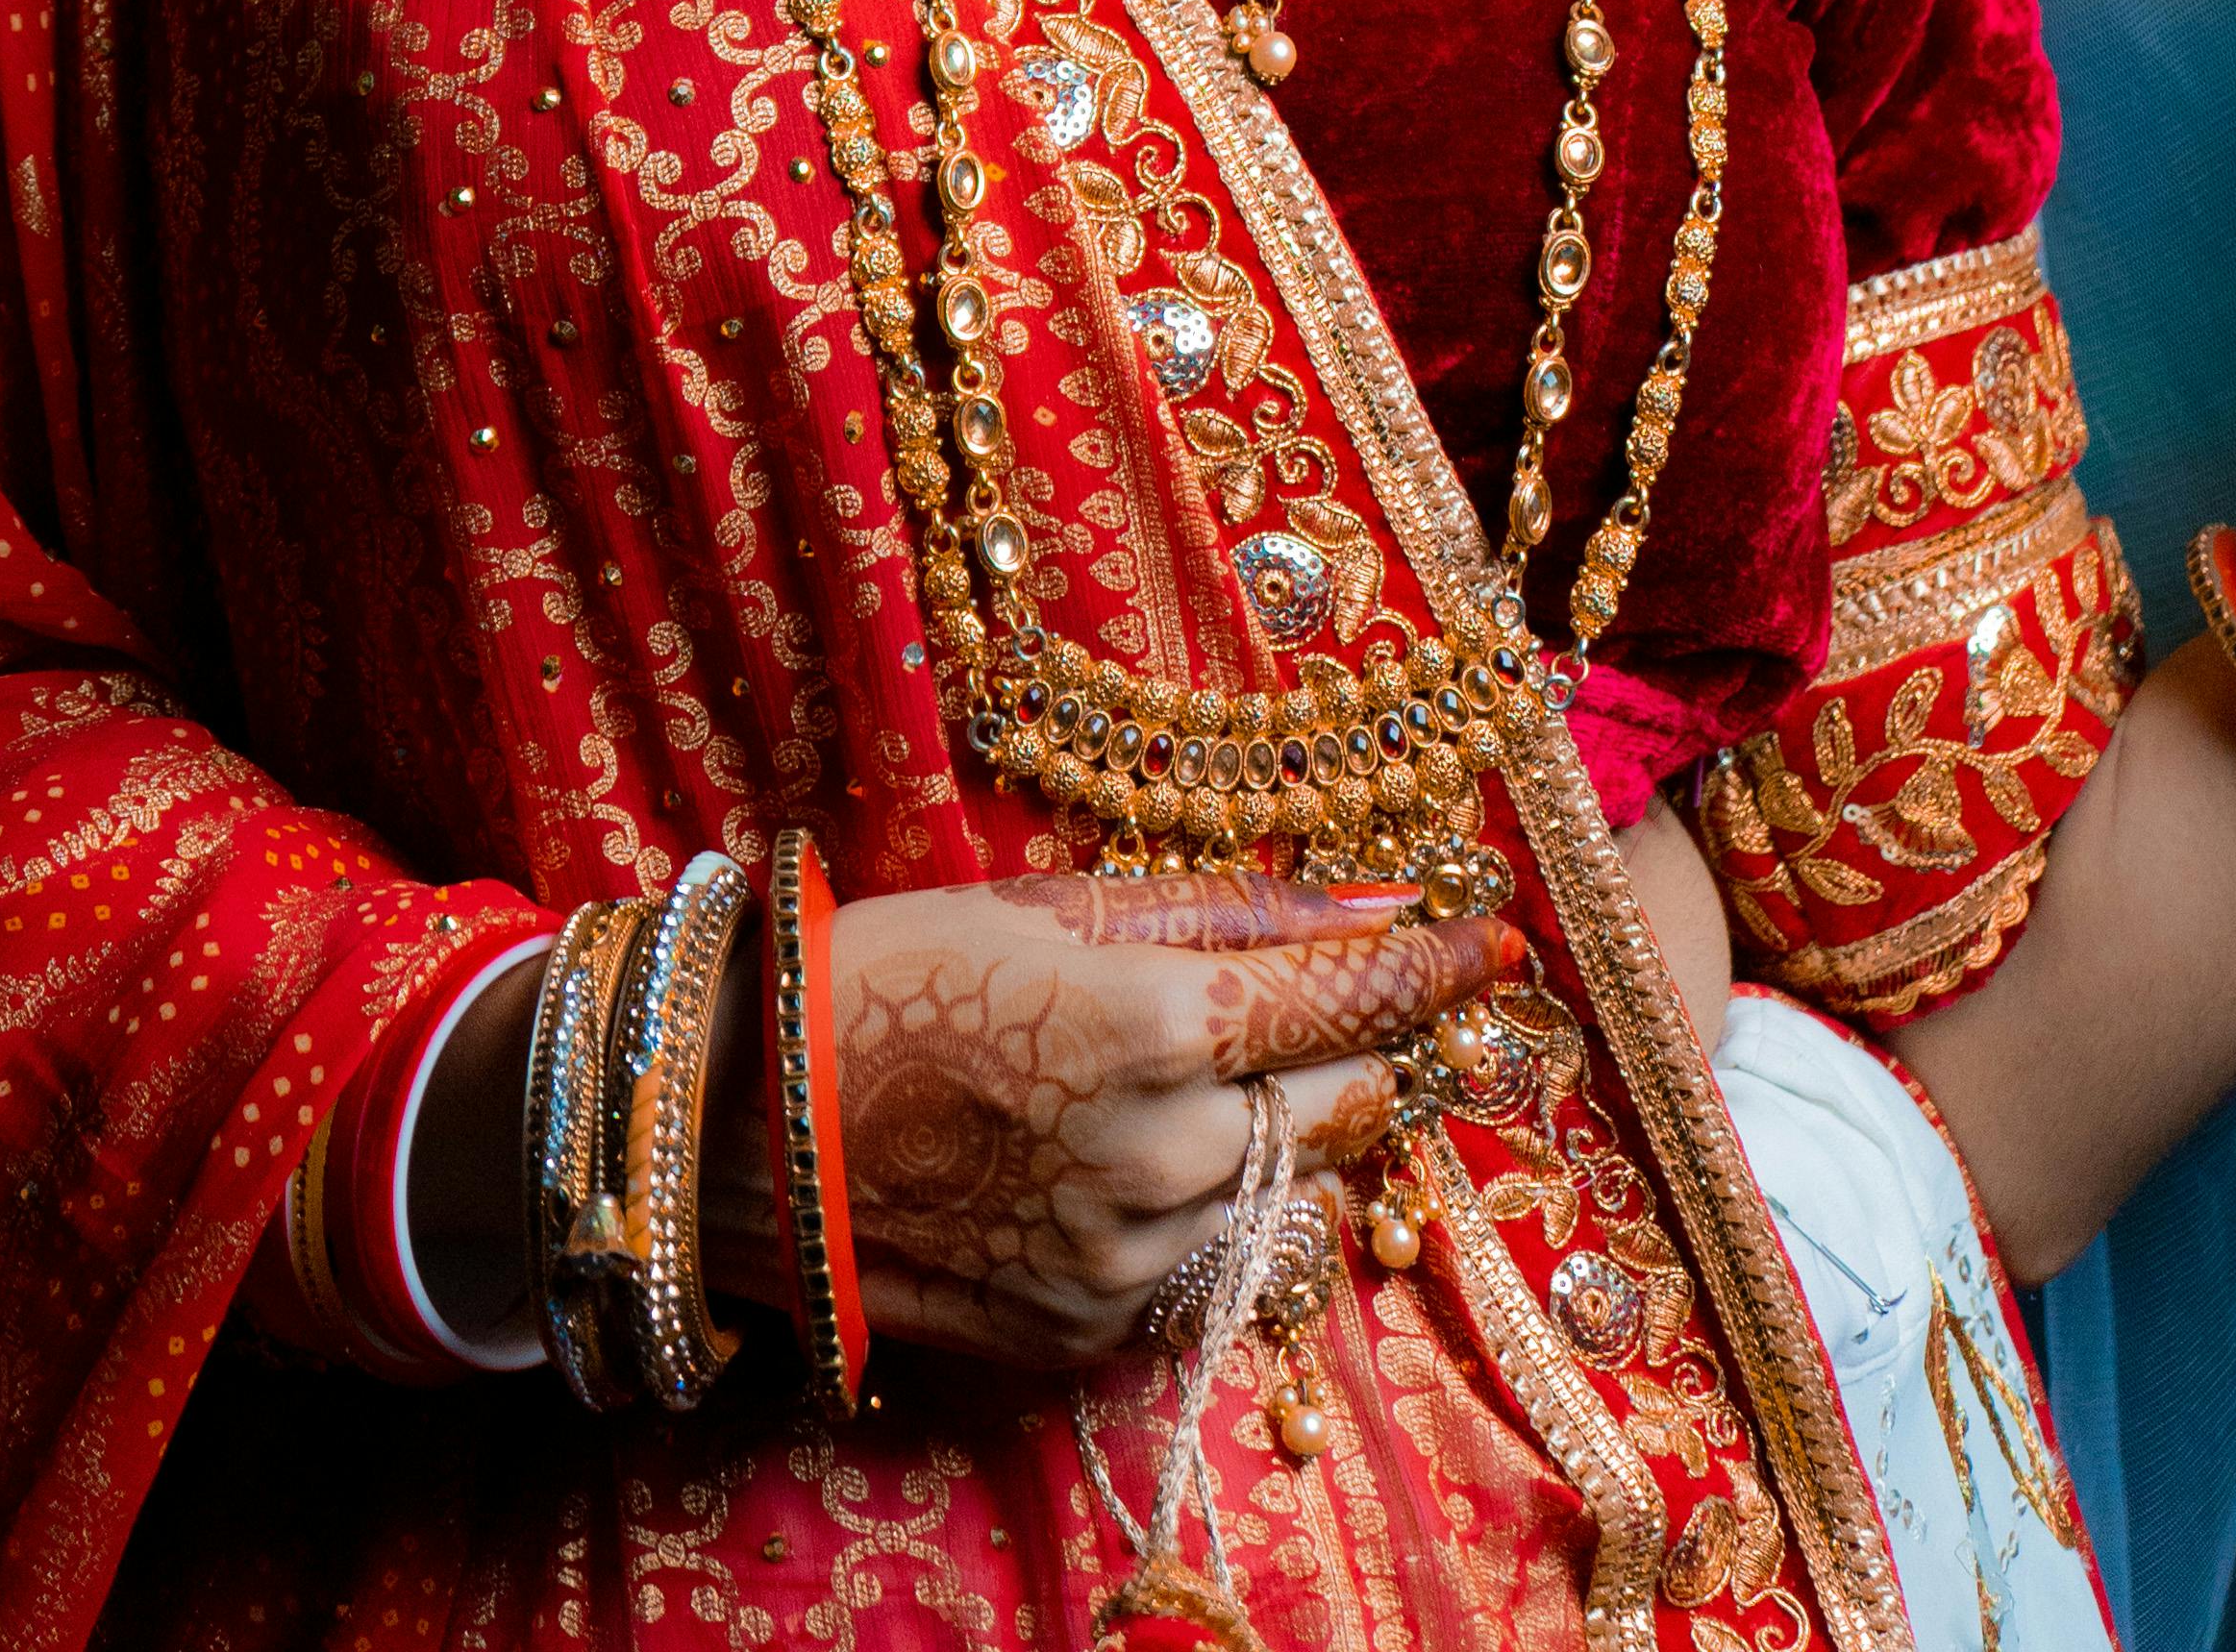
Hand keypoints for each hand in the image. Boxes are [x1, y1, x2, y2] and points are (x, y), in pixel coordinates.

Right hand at [700, 864, 1517, 1374]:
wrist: (748, 1126)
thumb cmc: (896, 975)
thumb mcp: (1056, 907)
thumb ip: (1223, 913)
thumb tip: (1364, 909)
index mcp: (1154, 1025)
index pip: (1351, 1000)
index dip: (1433, 966)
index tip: (1487, 939)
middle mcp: (1161, 1155)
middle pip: (1343, 1103)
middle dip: (1355, 1047)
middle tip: (1339, 1002)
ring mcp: (1128, 1256)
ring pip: (1292, 1197)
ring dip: (1288, 1136)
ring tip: (1222, 1083)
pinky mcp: (1090, 1328)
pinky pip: (1207, 1263)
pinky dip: (1208, 1208)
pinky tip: (1140, 1157)